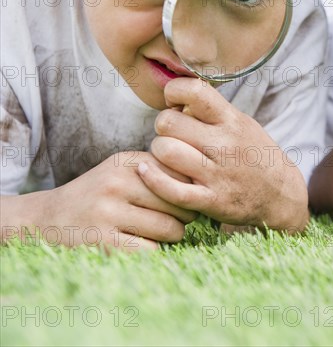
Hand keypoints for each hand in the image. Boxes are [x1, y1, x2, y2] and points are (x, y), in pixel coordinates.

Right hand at [1, 152, 197, 249]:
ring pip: (170, 229)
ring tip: (164, 232)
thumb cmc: (99, 195)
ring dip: (174, 236)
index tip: (186, 198)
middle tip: (178, 219)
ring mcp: (108, 212)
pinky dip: (156, 251)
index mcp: (126, 161)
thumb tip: (205, 183)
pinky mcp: (104, 242)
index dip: (189, 190)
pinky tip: (145, 245)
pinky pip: (152, 250)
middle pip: (180, 202)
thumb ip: (159, 170)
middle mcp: (117, 182)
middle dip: (186, 215)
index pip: (180, 174)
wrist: (46, 219)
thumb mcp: (123, 170)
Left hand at [137, 78, 308, 232]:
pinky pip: (171, 189)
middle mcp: (225, 144)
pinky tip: (148, 172)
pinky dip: (153, 179)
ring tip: (168, 156)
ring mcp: (218, 174)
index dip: (174, 92)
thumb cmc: (254, 155)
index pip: (194, 91)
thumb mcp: (242, 124)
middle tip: (172, 136)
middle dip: (163, 127)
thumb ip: (212, 112)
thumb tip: (177, 100)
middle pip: (169, 123)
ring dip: (158, 153)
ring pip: (165, 152)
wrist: (280, 195)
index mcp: (232, 121)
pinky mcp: (211, 200)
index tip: (175, 103)